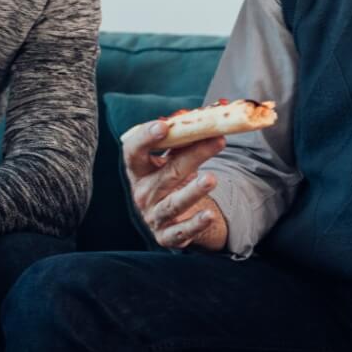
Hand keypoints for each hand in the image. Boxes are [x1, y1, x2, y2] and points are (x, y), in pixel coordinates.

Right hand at [122, 120, 226, 251]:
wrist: (174, 216)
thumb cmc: (172, 178)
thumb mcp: (172, 159)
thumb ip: (183, 139)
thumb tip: (204, 115)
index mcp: (139, 169)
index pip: (133, 152)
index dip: (145, 138)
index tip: (164, 125)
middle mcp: (142, 193)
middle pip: (167, 173)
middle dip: (194, 156)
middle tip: (218, 141)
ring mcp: (153, 216)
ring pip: (173, 203)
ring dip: (193, 191)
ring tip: (212, 179)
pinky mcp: (167, 236)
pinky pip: (181, 232)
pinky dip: (195, 224)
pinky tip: (209, 215)